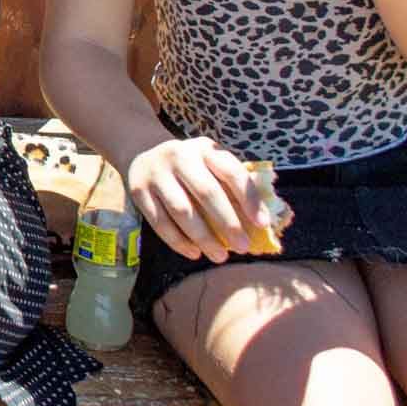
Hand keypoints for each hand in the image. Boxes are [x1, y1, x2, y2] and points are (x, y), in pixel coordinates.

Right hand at [125, 137, 270, 263]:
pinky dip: (177, 241)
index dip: (249, 198)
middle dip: (227, 223)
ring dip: (203, 237)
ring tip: (219, 256)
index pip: (231, 172)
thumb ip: (235, 183)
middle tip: (242, 246)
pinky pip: (159, 221)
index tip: (262, 224)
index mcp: (204, 148)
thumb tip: (268, 216)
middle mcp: (179, 156)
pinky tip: (194, 252)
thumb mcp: (212, 162)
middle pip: (206, 192)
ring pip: (181, 210)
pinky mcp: (138, 191)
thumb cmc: (191, 165)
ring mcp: (156, 173)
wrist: (144, 152)